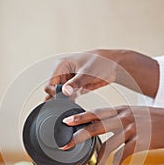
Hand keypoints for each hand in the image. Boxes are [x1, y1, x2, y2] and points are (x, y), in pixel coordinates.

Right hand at [44, 50, 158, 99]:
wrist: (114, 65)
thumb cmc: (101, 62)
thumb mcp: (87, 73)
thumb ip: (75, 83)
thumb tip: (65, 91)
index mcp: (61, 65)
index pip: (49, 84)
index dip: (54, 93)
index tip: (64, 98)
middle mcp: (62, 73)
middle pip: (52, 91)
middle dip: (59, 98)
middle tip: (69, 101)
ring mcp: (68, 81)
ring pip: (59, 95)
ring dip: (65, 100)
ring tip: (74, 100)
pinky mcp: (74, 87)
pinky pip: (68, 98)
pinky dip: (70, 101)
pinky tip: (75, 103)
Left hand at [61, 106, 163, 164]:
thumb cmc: (155, 119)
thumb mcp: (135, 112)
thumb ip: (119, 117)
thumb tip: (103, 124)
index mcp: (121, 110)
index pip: (96, 113)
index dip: (80, 117)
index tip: (66, 121)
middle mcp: (124, 118)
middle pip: (96, 126)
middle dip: (79, 134)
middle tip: (66, 142)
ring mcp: (132, 129)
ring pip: (109, 144)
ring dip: (101, 157)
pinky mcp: (140, 142)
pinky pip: (124, 154)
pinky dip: (118, 162)